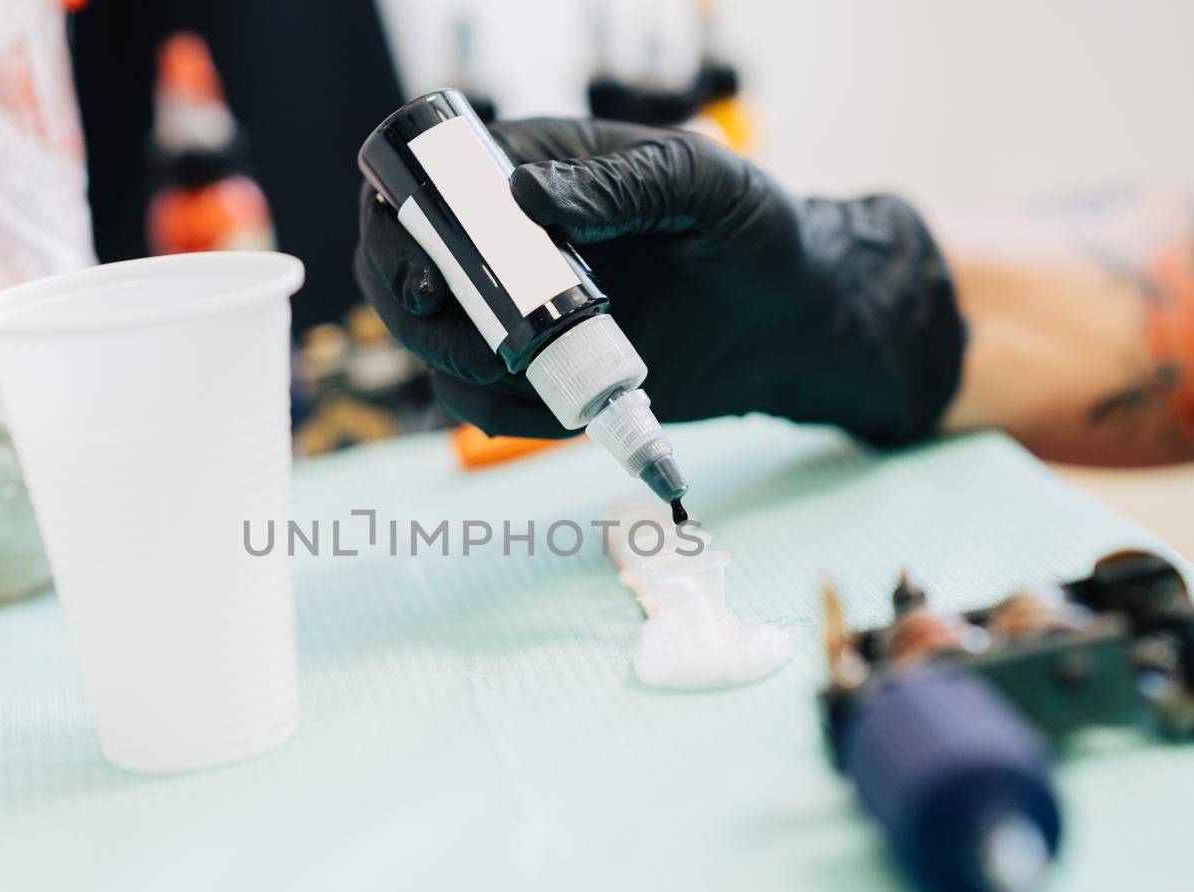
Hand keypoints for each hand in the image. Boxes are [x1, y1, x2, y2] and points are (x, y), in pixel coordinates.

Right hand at [354, 117, 964, 444]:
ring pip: (435, 351)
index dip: (398, 227)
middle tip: (468, 335)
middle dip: (413, 312)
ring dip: (460, 370)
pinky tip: (565, 407)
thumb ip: (620, 183)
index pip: (426, 189)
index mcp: (529, 173)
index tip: (427, 270)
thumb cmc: (753, 228)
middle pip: (403, 277)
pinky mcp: (541, 378)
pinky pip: (487, 408)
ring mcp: (518, 317)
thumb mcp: (700, 183)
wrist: (795, 318)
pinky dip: (507, 417)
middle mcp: (505, 247)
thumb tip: (528, 196)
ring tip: (527, 370)